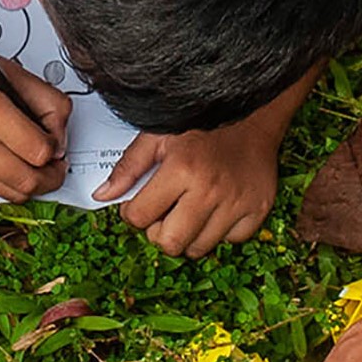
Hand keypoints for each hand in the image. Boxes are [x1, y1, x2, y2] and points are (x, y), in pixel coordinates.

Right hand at [0, 51, 67, 199]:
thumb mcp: (19, 76)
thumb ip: (51, 106)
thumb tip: (60, 142)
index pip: (39, 152)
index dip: (55, 149)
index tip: (55, 142)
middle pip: (28, 182)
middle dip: (51, 177)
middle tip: (57, 165)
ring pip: (12, 194)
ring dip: (33, 186)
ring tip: (38, 168)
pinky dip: (10, 183)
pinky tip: (15, 166)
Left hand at [92, 111, 279, 257]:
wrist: (253, 112)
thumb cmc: (202, 122)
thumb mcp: (158, 134)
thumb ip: (129, 166)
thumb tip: (103, 195)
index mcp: (182, 169)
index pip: (140, 218)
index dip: (132, 213)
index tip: (138, 204)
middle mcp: (211, 190)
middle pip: (170, 244)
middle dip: (158, 233)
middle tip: (162, 212)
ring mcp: (238, 202)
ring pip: (199, 249)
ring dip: (187, 235)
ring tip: (188, 209)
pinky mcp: (259, 209)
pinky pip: (230, 241)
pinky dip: (220, 231)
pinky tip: (216, 207)